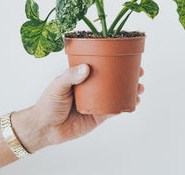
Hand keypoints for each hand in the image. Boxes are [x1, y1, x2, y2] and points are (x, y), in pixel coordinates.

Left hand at [12, 64, 143, 152]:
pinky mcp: (98, 116)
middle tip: (139, 72)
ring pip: (117, 93)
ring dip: (130, 89)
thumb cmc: (48, 103)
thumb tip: (86, 68)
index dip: (114, 60)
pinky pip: (114, 109)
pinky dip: (125, 105)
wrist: (45, 128)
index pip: (100, 65)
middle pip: (113, 78)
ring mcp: (96, 101)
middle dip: (128, 74)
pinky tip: (134, 102)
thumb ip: (70, 76)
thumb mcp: (57, 85)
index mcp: (82, 75)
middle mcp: (92, 87)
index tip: (127, 55)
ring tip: (140, 87)